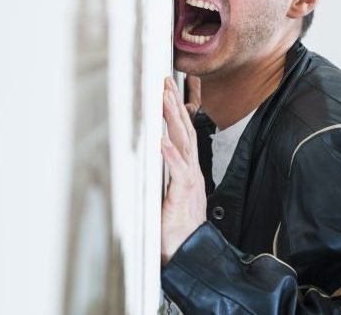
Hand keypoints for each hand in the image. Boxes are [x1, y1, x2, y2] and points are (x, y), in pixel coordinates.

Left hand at [161, 77, 206, 265]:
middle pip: (185, 132)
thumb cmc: (176, 231)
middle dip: (175, 106)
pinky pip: (178, 172)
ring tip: (164, 99)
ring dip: (174, 121)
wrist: (191, 257)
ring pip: (184, 144)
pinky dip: (171, 155)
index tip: (167, 91)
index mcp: (187, 172)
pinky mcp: (183, 197)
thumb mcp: (167, 197)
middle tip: (165, 83)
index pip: (183, 135)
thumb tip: (149, 158)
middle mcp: (191, 173)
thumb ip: (162, 177)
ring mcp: (190, 183)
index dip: (177, 112)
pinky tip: (162, 140)